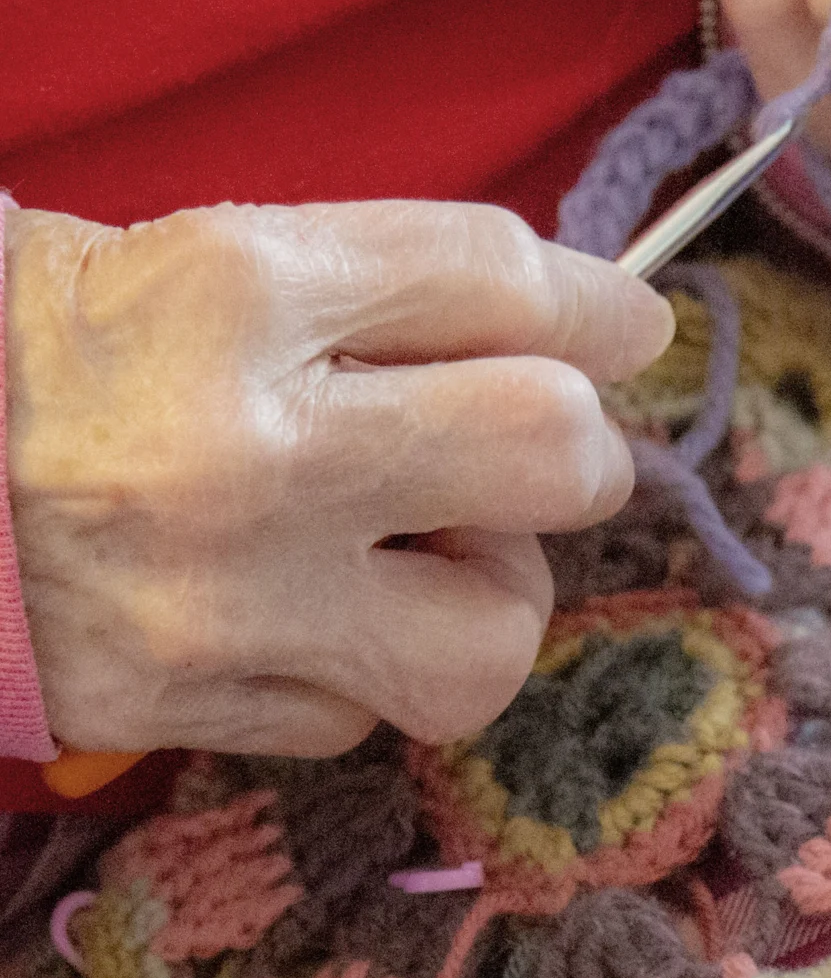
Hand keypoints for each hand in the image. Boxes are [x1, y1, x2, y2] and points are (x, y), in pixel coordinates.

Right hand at [5, 201, 672, 755]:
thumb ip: (397, 287)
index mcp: (230, 286)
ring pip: (487, 638)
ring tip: (422, 552)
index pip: (496, 281)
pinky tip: (317, 614)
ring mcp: (215, 601)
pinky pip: (370, 716)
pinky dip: (374, 665)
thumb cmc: (54, 343)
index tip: (627, 326)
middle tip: (532, 451)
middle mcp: (236, 449)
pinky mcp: (179, 709)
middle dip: (576, 453)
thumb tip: (595, 330)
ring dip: (489, 593)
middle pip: (545, 450)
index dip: (597, 306)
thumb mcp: (214, 261)